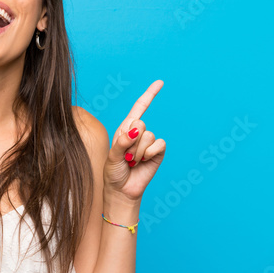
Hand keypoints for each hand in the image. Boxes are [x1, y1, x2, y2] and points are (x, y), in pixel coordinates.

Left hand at [104, 80, 165, 201]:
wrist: (122, 190)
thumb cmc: (113, 172)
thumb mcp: (112, 156)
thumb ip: (122, 142)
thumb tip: (136, 129)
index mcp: (125, 129)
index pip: (139, 108)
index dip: (149, 95)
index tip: (160, 83)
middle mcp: (138, 133)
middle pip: (140, 123)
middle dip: (131, 141)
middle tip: (126, 156)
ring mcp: (149, 143)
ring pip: (148, 135)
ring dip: (138, 151)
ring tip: (132, 161)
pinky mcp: (158, 152)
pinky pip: (158, 144)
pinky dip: (149, 153)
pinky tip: (143, 162)